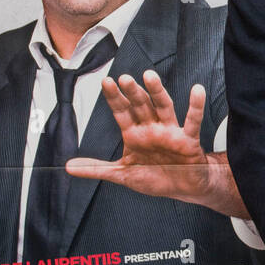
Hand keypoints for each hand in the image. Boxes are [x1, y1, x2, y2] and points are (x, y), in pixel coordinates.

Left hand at [67, 70, 212, 200]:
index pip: (122, 112)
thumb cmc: (155, 178)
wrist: (183, 188)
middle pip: (141, 106)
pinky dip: (195, 106)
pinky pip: (192, 122)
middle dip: (132, 92)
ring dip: (157, 92)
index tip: (107, 82)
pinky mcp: (187, 140)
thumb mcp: (122, 174)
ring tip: (149, 76)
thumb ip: (96, 168)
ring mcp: (170, 132)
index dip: (115, 97)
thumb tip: (68, 167)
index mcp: (134, 135)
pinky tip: (196, 90)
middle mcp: (151, 129)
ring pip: (163, 107)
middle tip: (124, 78)